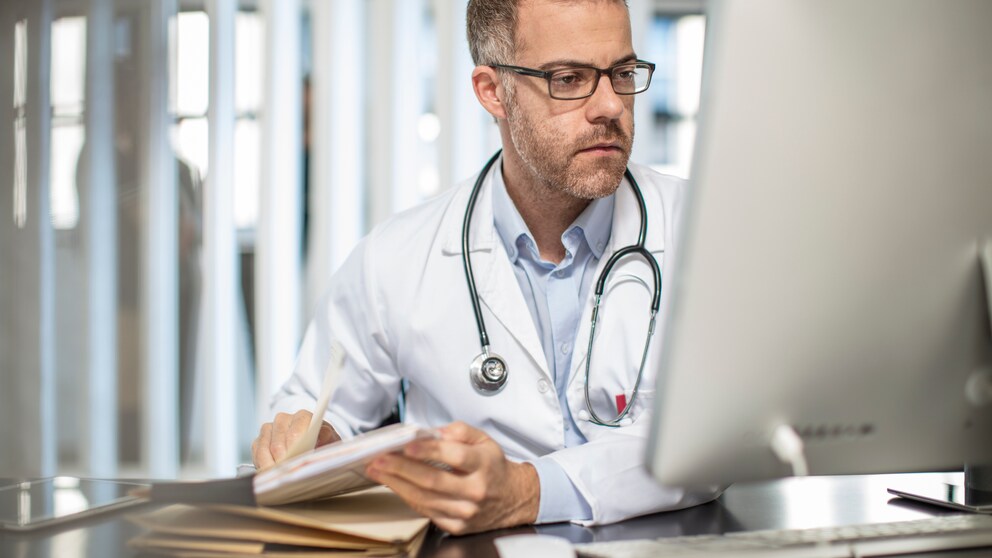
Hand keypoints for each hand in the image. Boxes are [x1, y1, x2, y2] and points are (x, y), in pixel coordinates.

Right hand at [252, 410, 339, 469]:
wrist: (315, 442)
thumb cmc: (323, 442)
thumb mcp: (331, 440)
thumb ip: (327, 437)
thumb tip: (322, 436)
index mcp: (303, 417)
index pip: (295, 433)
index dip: (293, 450)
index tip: (294, 464)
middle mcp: (284, 419)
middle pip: (277, 443)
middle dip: (281, 461)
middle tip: (285, 475)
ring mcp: (270, 428)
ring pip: (264, 448)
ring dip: (270, 465)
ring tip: (277, 477)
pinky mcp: (260, 439)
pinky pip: (256, 452)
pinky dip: (261, 464)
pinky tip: (270, 473)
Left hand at [365, 421, 539, 534]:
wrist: (512, 498)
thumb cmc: (493, 466)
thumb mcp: (484, 440)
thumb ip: (459, 431)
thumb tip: (431, 432)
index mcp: (483, 465)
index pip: (454, 456)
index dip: (429, 449)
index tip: (407, 445)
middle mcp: (475, 490)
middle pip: (432, 480)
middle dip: (401, 468)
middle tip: (379, 458)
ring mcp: (466, 511)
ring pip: (424, 498)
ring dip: (397, 484)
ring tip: (378, 471)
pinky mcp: (457, 525)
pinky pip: (426, 511)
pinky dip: (407, 497)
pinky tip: (395, 485)